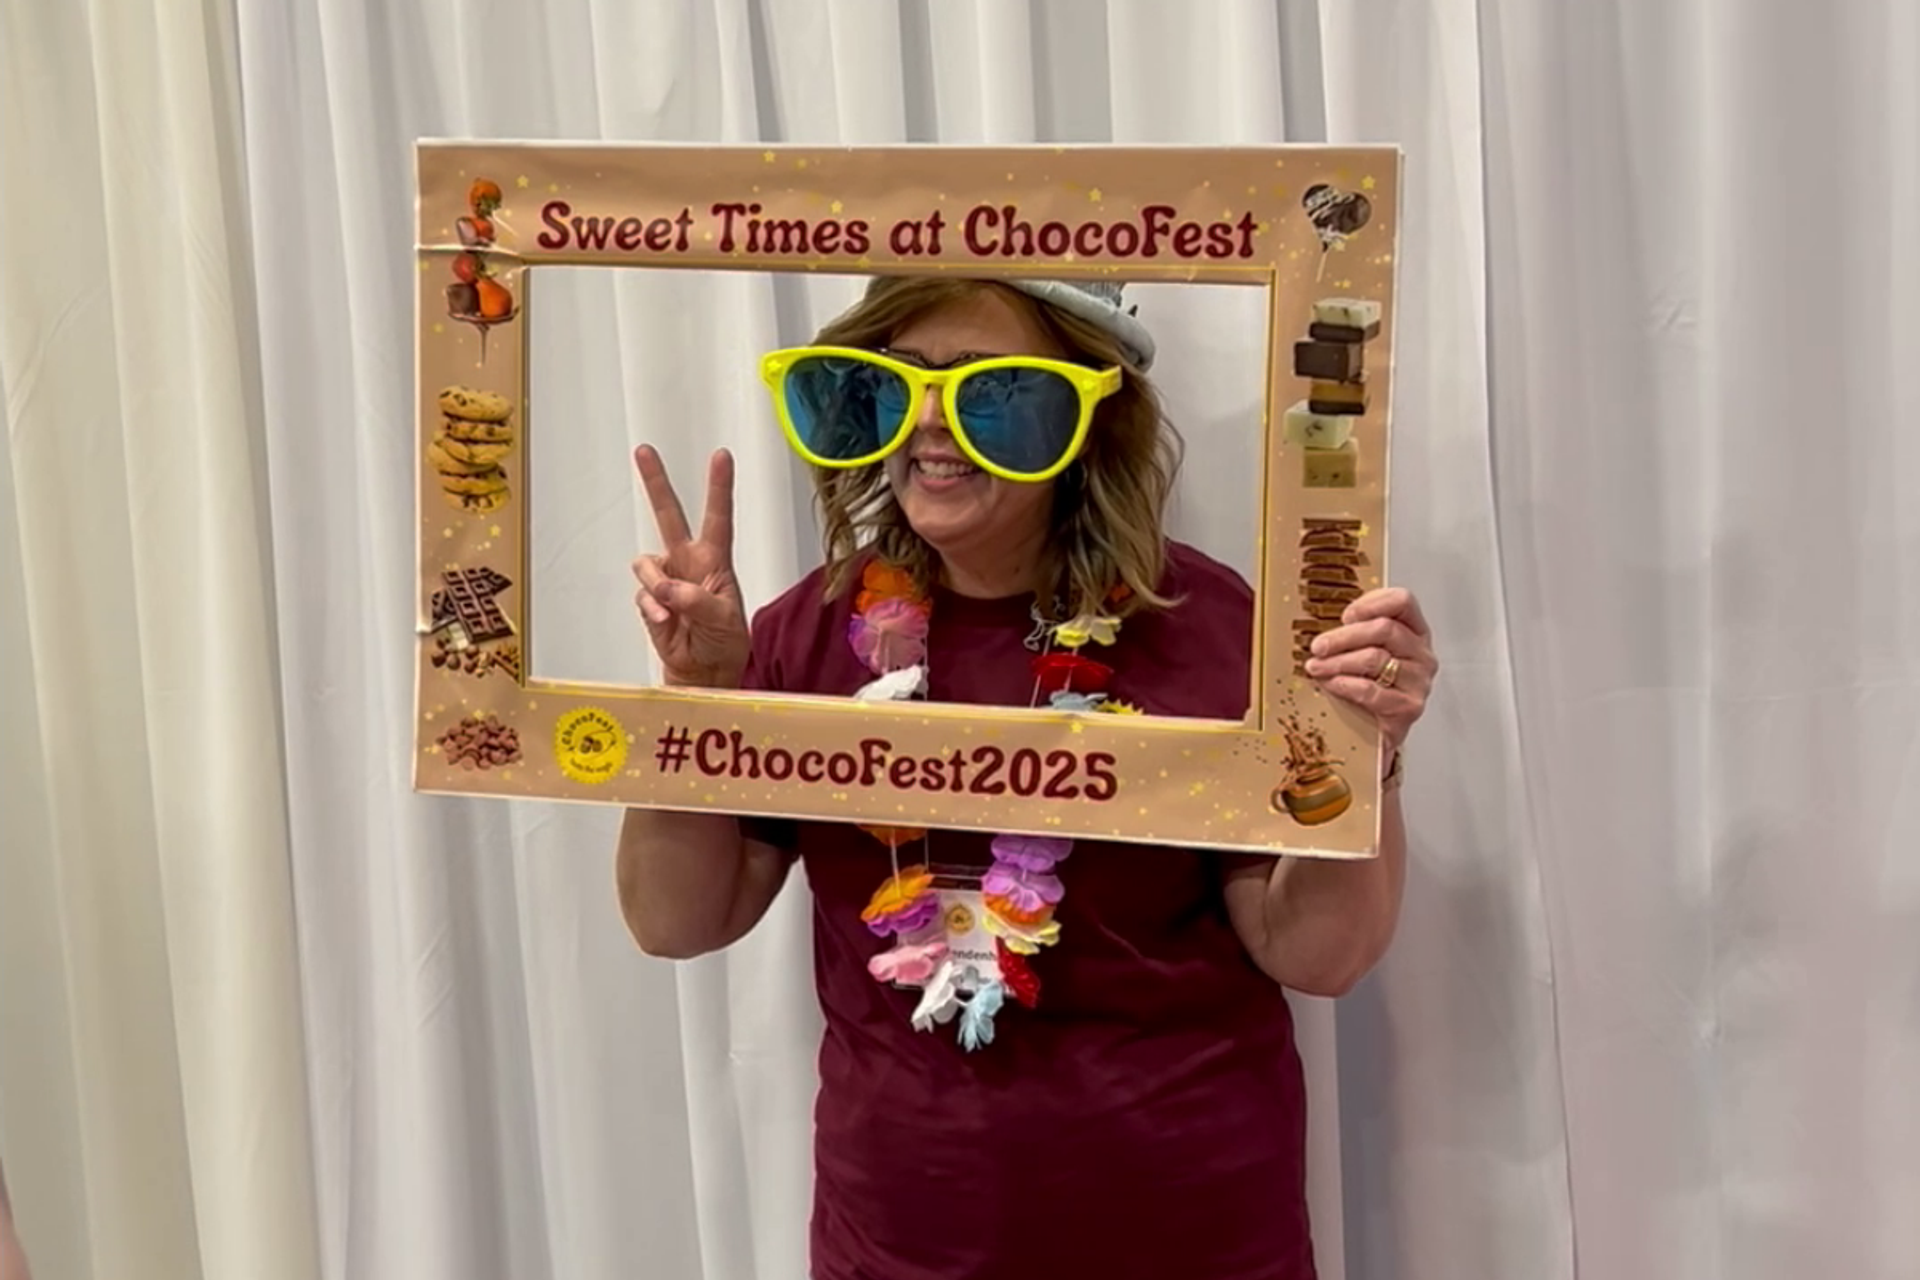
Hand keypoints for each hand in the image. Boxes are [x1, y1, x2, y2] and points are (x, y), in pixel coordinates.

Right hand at [631, 445, 750, 688]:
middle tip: (644, 451)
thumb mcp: (724, 621)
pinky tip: (665, 623)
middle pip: (669, 515)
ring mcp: (666, 578)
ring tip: (673, 611)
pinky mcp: (649, 598)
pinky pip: (642, 594)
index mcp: (716, 561)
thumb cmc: (723, 642)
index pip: (718, 517)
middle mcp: (688, 561)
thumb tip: (670, 589)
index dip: (719, 487)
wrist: (702, 672)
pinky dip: (651, 609)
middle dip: (655, 482)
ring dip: (657, 586)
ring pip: (647, 563)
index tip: (721, 456)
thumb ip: (699, 602)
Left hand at [1302, 587, 1436, 752]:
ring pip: (1374, 658)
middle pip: (1384, 629)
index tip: (1345, 616)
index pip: (1403, 602)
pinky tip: (1331, 684)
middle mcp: (1422, 654)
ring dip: (1337, 662)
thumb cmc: (1372, 688)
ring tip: (1316, 667)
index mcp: (1415, 632)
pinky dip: (1345, 685)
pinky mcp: (1409, 707)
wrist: (1378, 734)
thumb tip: (1324, 630)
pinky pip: (1370, 690)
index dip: (1372, 603)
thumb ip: (1356, 635)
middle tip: (1318, 646)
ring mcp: (1419, 681)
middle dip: (1343, 637)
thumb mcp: (1366, 654)